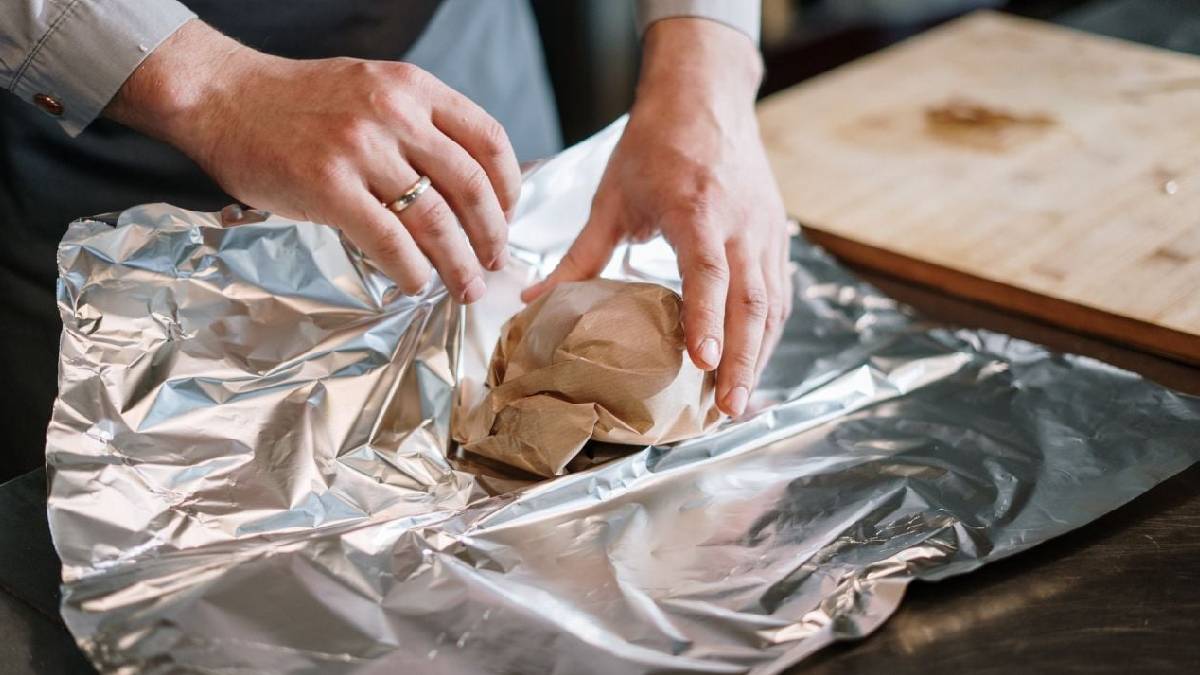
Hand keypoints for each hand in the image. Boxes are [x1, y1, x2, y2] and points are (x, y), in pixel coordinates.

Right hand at [106, 20, 519, 301]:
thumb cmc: (300, 102)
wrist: (224, 96)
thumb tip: (467, 187)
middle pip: (469, 186)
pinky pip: (388, 239)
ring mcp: (360, 148)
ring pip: (434, 219)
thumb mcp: (374, 90)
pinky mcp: (327, 185)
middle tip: (494, 262)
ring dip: (458, 263)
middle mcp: (394, 112)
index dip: (509, 188)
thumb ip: (419, 126)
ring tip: (466, 287)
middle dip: (491, 235)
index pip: (489, 140)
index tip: (508, 218)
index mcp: (414, 87)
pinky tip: (416, 283)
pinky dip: (411, 270)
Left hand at [522, 19, 790, 416]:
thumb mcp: (611, 197)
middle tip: (728, 409)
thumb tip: (533, 301)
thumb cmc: (656, 144)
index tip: (701, 362)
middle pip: (751, 301)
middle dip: (742, 360)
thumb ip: (580, 256)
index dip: (707, 319)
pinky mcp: (775, 236)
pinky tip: (753, 363)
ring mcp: (764, 231)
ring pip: (771, 303)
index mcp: (697, 209)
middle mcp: (740, 223)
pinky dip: (768, 333)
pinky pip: (778, 293)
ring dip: (759, 355)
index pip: (709, 273)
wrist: (705, 96)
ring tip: (739, 402)